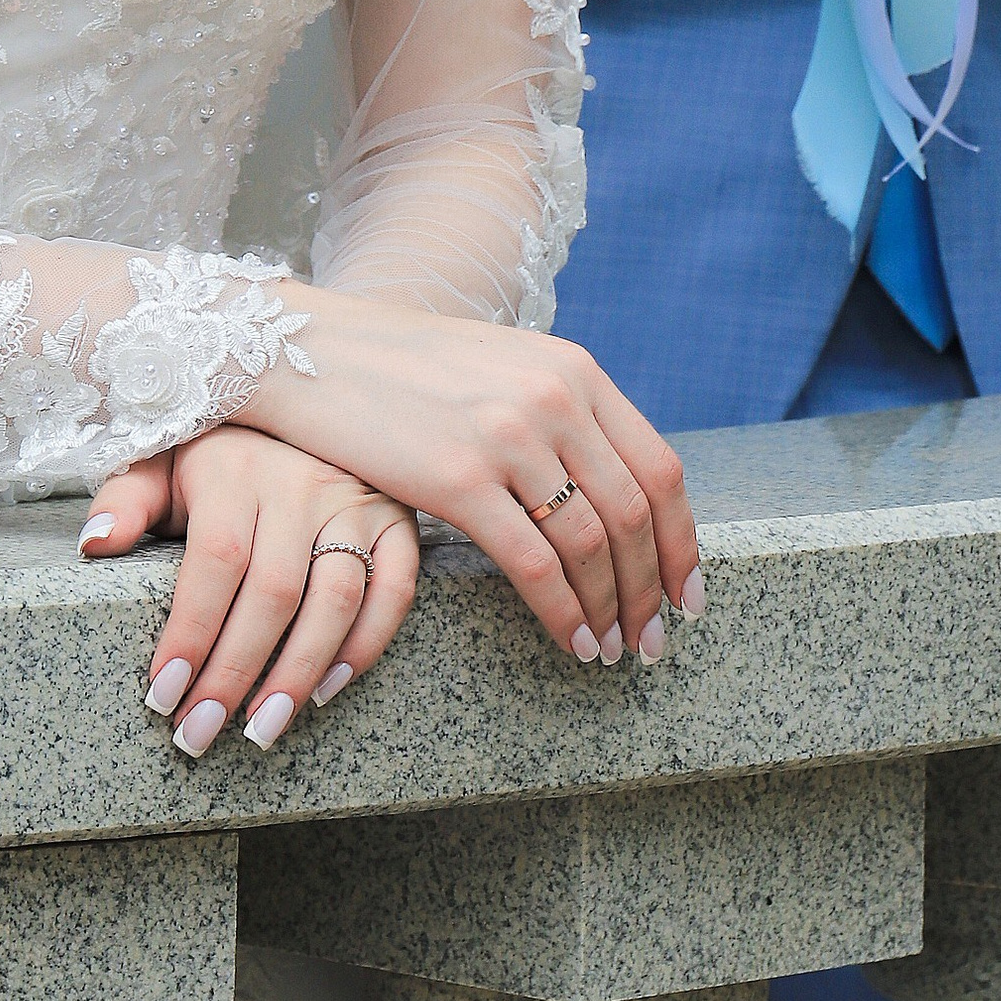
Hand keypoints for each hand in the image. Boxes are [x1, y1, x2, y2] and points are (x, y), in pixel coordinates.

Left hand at [80, 431, 418, 758]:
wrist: (293, 398)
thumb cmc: (214, 448)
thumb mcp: (159, 459)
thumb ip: (124, 500)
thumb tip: (96, 544)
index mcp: (235, 470)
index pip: (215, 561)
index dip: (191, 632)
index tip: (163, 694)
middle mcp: (299, 483)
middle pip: (273, 591)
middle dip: (234, 673)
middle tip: (200, 732)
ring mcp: (354, 500)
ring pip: (336, 596)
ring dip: (299, 672)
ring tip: (261, 729)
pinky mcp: (395, 518)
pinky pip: (395, 587)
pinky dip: (367, 643)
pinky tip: (327, 688)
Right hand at [240, 300, 701, 672]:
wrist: (313, 350)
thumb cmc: (407, 371)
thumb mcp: (504, 367)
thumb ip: (562, 413)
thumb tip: (612, 492)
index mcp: (575, 369)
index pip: (660, 469)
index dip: (683, 543)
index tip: (686, 595)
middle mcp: (554, 397)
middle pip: (633, 515)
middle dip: (652, 590)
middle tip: (654, 641)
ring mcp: (507, 436)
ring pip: (590, 544)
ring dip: (612, 609)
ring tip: (613, 649)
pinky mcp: (458, 478)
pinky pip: (534, 564)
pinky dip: (564, 614)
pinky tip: (572, 642)